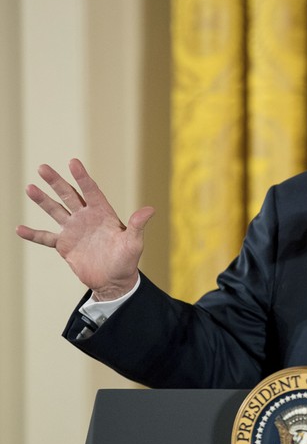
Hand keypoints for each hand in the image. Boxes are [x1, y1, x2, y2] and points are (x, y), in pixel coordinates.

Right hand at [15, 159, 153, 300]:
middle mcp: (86, 218)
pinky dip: (33, 234)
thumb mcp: (134, 243)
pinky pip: (46, 238)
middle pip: (69, 195)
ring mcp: (74, 230)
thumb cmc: (127, 261)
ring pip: (56, 211)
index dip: (82, 177)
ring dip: (43, 200)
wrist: (114, 281)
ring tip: (30, 188)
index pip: (91, 191)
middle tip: (43, 167)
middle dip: (56, 182)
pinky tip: (19, 229)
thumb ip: (138, 225)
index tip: (73, 162)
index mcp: (103, 214)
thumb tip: (150, 209)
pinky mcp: (65, 245)